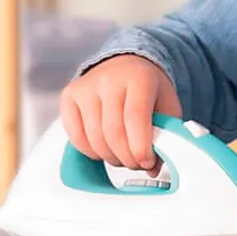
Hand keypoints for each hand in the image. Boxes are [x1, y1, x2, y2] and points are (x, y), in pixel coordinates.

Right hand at [60, 54, 180, 172]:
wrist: (125, 66)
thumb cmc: (147, 89)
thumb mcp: (167, 104)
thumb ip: (166, 134)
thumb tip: (153, 168)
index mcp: (139, 77)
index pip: (135, 116)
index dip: (140, 146)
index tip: (147, 162)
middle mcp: (109, 79)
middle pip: (113, 131)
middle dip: (127, 157)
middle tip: (138, 163)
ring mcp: (86, 87)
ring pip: (94, 138)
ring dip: (110, 157)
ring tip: (124, 156)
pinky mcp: (69, 96)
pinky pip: (76, 137)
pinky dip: (92, 152)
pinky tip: (105, 149)